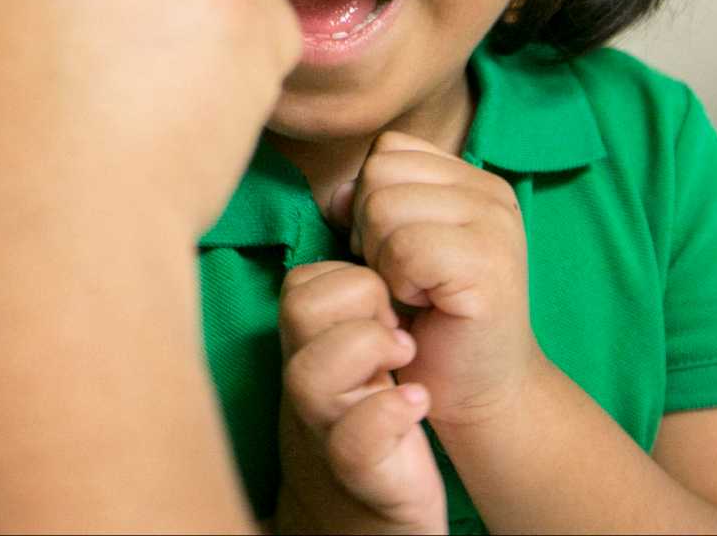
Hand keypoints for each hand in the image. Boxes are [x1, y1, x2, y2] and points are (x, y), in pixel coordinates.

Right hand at [275, 261, 444, 534]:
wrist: (381, 492)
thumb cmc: (377, 401)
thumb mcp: (363, 338)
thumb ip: (360, 291)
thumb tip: (368, 224)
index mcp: (311, 339)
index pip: (305, 278)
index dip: (355, 273)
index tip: (393, 296)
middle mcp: (309, 375)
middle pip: (299, 309)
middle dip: (360, 297)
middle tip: (400, 322)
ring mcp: (326, 423)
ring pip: (310, 375)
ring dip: (367, 349)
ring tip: (407, 353)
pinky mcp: (359, 470)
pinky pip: (352, 439)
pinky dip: (387, 412)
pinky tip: (418, 400)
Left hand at [334, 132, 542, 430]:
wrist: (478, 392)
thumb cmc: (431, 323)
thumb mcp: (393, 249)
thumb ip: (370, 206)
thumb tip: (337, 194)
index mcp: (471, 181)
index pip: (389, 150)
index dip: (369, 200)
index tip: (392, 253)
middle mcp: (490, 192)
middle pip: (380, 172)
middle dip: (369, 229)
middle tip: (402, 278)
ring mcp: (494, 224)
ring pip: (384, 206)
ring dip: (381, 259)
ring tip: (414, 292)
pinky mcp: (487, 263)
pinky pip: (404, 248)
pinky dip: (397, 282)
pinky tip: (424, 305)